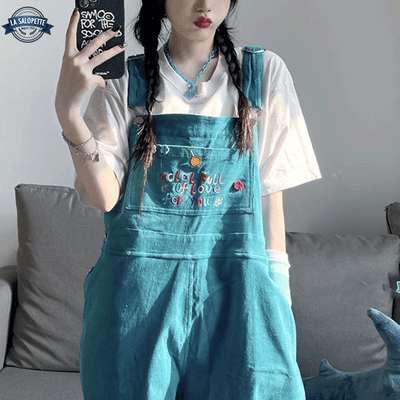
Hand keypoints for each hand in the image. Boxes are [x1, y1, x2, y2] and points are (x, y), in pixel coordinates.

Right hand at [55, 9, 124, 125]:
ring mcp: (82, 69)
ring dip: (114, 51)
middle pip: (93, 43)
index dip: (73, 23)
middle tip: (115, 30)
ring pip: (102, 57)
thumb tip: (96, 57)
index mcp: (68, 56)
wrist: (66, 101)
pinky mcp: (88, 79)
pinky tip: (98, 84)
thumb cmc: (68, 85)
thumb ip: (80, 61)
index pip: (69, 35)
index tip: (77, 12)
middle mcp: (74, 60)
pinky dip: (101, 82)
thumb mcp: (70, 69)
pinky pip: (100, 78)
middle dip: (106, 35)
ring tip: (122, 47)